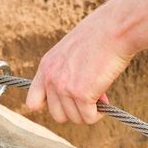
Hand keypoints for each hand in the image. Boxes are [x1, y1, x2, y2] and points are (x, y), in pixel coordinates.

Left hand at [26, 6, 132, 123]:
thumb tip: (78, 98)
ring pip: (75, 118)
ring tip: (100, 95)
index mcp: (46, 66)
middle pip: (57, 115)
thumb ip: (66, 72)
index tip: (68, 100)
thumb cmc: (99, 35)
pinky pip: (88, 118)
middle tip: (90, 97)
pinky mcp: (82, 94)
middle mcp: (51, 79)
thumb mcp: (71, 51)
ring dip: (89, 111)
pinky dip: (98, 114)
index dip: (51, 106)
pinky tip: (105, 100)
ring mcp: (65, 88)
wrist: (114, 29)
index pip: (33, 102)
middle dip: (75, 110)